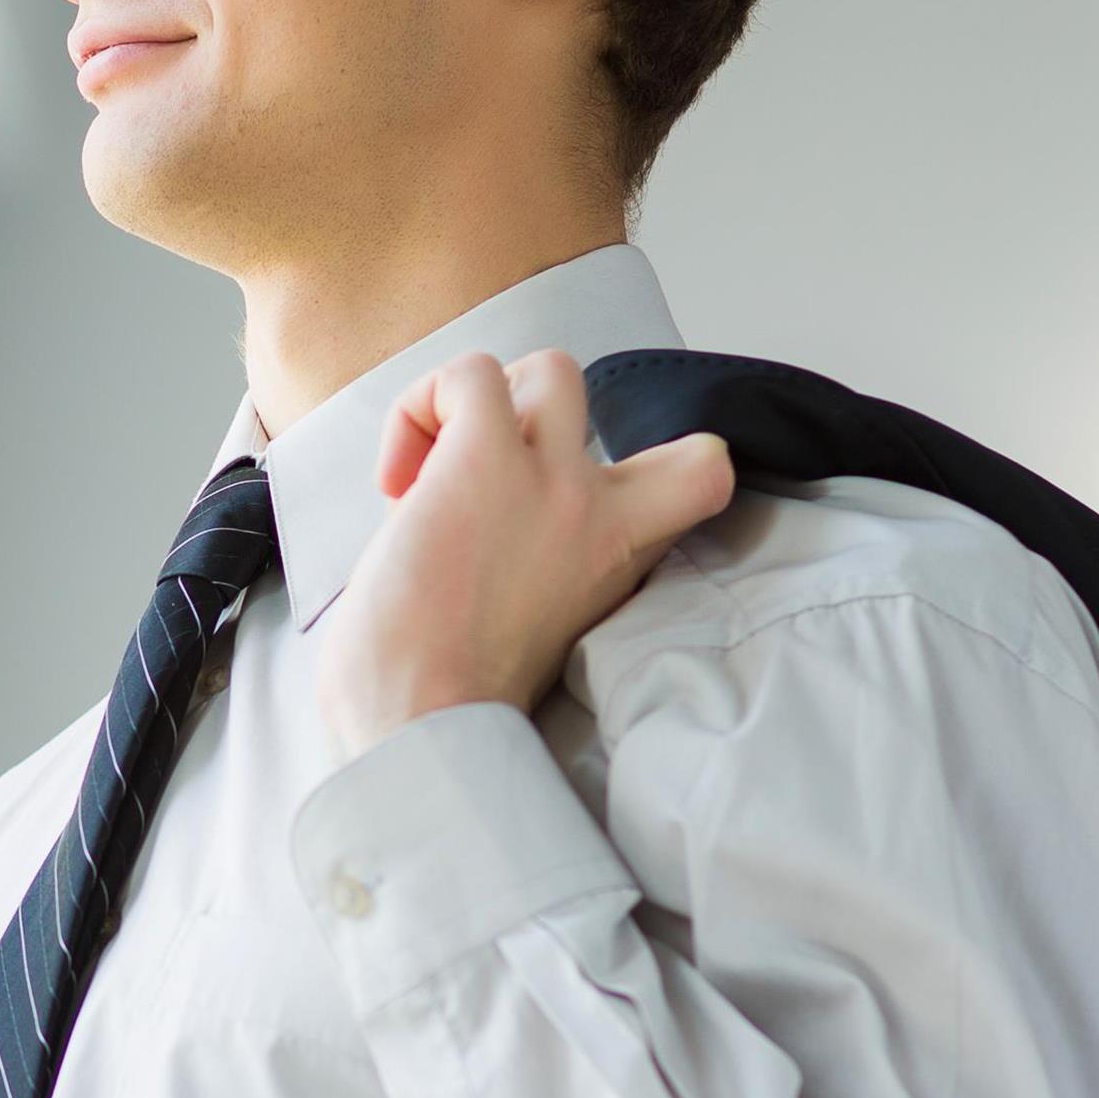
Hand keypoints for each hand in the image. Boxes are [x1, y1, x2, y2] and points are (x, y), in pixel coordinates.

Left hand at [315, 347, 735, 758]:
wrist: (419, 727)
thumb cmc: (445, 699)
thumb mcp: (535, 626)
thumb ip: (542, 559)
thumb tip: (467, 517)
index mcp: (619, 557)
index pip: (701, 473)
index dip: (644, 460)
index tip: (564, 502)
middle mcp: (601, 511)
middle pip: (624, 407)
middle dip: (550, 428)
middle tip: (486, 488)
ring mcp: (551, 479)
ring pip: (552, 371)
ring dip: (485, 406)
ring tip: (432, 475)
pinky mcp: (484, 460)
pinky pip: (468, 374)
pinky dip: (422, 406)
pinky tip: (397, 481)